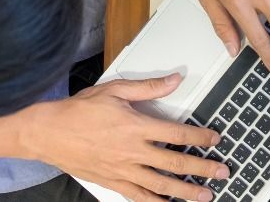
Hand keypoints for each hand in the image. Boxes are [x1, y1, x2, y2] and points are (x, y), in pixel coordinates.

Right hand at [21, 74, 226, 201]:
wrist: (47, 133)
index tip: (215, 139)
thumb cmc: (78, 111)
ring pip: (160, 185)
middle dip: (202, 169)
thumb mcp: (114, 90)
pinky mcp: (112, 182)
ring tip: (205, 196)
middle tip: (222, 172)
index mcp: (135, 126)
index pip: (177, 134)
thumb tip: (174, 79)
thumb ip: (148, 87)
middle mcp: (132, 152)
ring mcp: (122, 170)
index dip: (200, 137)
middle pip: (175, 164)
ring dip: (185, 192)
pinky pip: (138, 196)